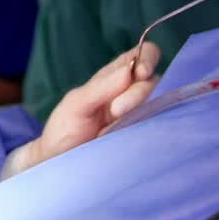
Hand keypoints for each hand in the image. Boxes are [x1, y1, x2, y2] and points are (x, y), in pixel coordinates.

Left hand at [0, 42, 160, 179]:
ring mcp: (140, 116)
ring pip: (159, 103)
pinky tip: (138, 133)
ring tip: (117, 124)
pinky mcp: (144, 137)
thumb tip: (130, 71)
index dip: (147, 57)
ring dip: (142, 109)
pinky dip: (152, 125)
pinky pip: (159, 126)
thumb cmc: (64, 130)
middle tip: (116, 110)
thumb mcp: (76, 104)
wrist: (59, 164)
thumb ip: (101, 87)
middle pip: (154, 80)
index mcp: (114, 77)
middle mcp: (131, 93)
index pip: (143, 54)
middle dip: (138, 91)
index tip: (139, 73)